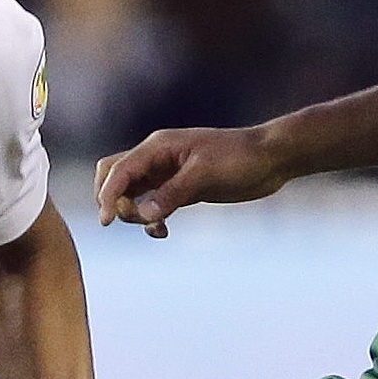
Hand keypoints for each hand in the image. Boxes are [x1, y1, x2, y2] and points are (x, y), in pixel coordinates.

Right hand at [95, 125, 285, 236]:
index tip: (107, 222)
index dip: (107, 195)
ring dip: (132, 213)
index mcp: (158, 147)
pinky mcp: (180, 189)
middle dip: (113, 200)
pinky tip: (162, 231)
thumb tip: (143, 215)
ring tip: (156, 227)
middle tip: (133, 220)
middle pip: (115, 176)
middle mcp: (157, 158)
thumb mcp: (205, 175)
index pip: (119, 170)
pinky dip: (149, 219)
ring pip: (131, 192)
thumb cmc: (240, 158)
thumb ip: (172, 194)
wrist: (270, 159)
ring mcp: (168, 174)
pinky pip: (151, 204)